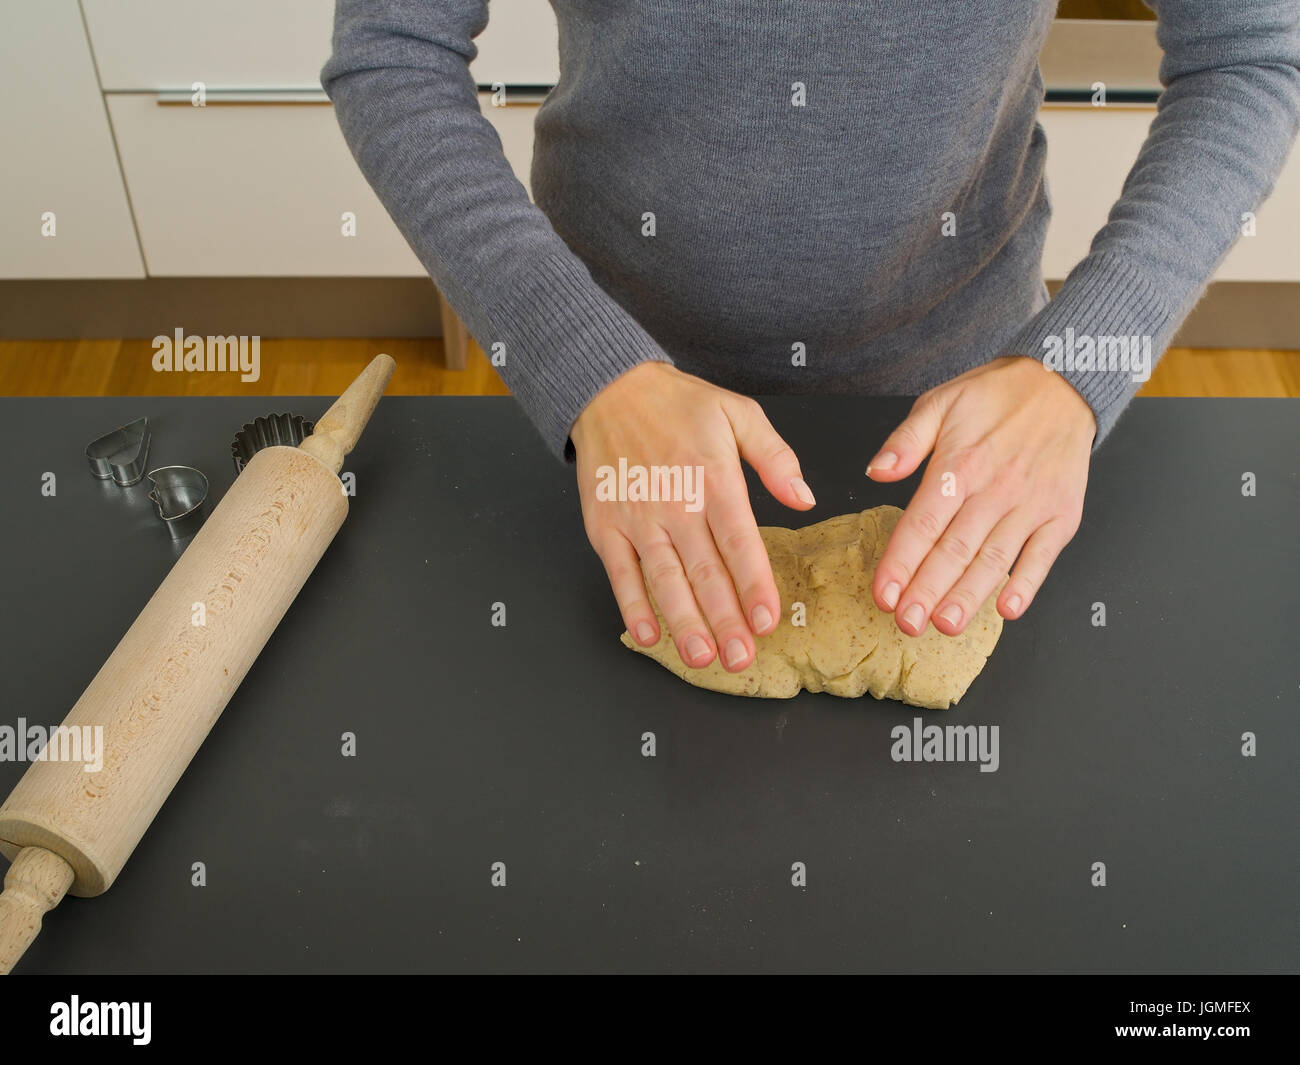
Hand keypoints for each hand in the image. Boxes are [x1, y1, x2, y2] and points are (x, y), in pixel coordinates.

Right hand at [571, 362, 815, 670]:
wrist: (609, 389)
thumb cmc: (677, 404)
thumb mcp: (738, 413)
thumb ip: (775, 458)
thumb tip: (804, 499)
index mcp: (714, 479)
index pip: (740, 543)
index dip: (754, 585)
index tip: (767, 620)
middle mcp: (676, 505)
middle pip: (705, 573)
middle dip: (725, 620)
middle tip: (741, 657)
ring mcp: (638, 519)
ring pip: (665, 580)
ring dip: (684, 622)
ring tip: (701, 656)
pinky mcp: (606, 526)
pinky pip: (621, 573)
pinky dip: (632, 606)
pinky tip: (649, 634)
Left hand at [866, 355, 1095, 635]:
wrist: (1061, 385)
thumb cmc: (995, 398)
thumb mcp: (940, 403)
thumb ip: (906, 441)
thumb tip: (876, 471)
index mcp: (959, 465)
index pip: (922, 523)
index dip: (901, 562)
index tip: (884, 593)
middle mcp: (994, 489)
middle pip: (955, 549)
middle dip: (928, 590)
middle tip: (907, 623)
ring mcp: (1030, 505)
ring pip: (994, 559)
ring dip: (969, 596)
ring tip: (945, 625)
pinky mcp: (1060, 515)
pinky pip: (1043, 555)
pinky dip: (1027, 583)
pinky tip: (1008, 609)